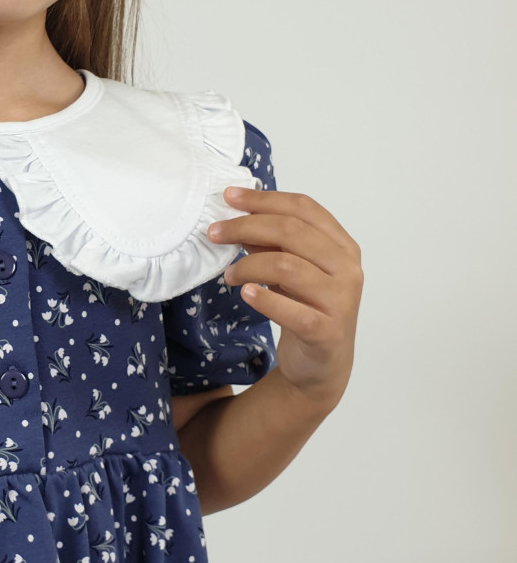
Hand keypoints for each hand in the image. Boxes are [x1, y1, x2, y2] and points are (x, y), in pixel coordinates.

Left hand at [206, 187, 362, 410]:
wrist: (322, 365)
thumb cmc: (305, 307)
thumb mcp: (291, 269)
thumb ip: (273, 242)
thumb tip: (238, 216)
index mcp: (342, 246)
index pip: (304, 208)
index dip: (264, 199)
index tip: (229, 197)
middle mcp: (348, 269)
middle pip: (292, 232)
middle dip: (246, 226)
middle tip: (214, 233)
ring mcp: (341, 300)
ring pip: (287, 266)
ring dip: (248, 266)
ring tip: (228, 275)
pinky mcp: (326, 331)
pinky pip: (292, 310)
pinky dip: (265, 299)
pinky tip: (246, 294)